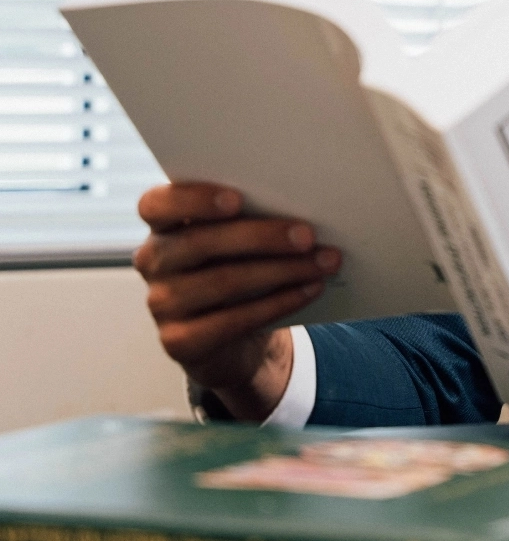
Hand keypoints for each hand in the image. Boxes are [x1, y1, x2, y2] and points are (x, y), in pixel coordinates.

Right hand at [132, 182, 341, 420]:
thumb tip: (306, 204)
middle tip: (308, 235)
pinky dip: (279, 303)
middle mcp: (154, 260)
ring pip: (223, 281)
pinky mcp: (179, 341)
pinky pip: (233, 321)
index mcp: (163, 223)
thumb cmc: (240, 267)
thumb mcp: (241, 239)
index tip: (238, 199)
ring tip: (323, 262)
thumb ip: (254, 215)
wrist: (234, 338)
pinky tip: (311, 289)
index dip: (193, 200)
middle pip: (200, 242)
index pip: (157, 204)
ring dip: (282, 270)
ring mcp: (161, 303)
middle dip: (261, 237)